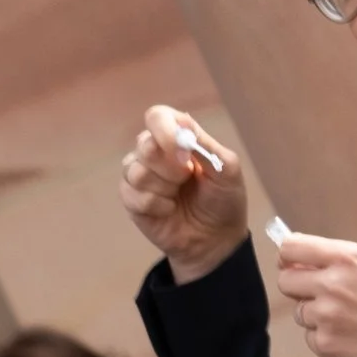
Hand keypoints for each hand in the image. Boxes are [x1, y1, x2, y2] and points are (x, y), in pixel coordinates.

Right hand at [119, 105, 248, 284]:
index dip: (164, 130)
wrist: (214, 240)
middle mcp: (155, 152)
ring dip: (162, 187)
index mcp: (179, 136)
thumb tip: (180, 130)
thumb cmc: (223, 199)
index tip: (182, 151)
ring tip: (178, 196)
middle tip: (186, 178)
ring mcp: (140, 176)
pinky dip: (154, 204)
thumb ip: (205, 145)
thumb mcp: (226, 168)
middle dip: (168, 166)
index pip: (157, 117)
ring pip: (135, 170)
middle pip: (144, 143)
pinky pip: (130, 194)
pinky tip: (168, 210)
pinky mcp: (131, 200)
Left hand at [271, 232, 356, 356]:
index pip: (293, 248)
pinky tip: (352, 337)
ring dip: (317, 315)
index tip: (291, 262)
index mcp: (348, 258)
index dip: (288, 256)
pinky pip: (311, 337)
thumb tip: (316, 262)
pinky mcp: (325, 344)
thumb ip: (348, 262)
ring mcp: (325, 316)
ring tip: (349, 319)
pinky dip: (326, 338)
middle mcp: (332, 284)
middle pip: (286, 282)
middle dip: (298, 287)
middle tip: (320, 294)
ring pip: (300, 313)